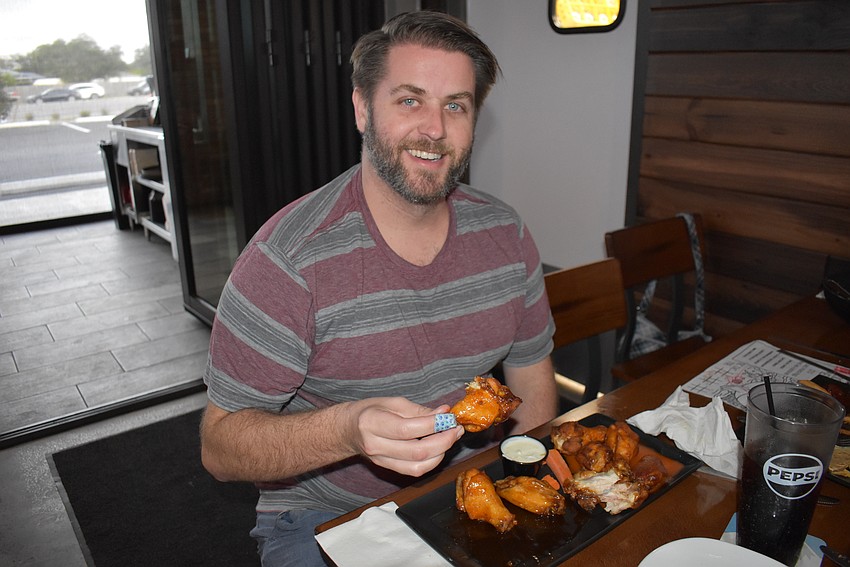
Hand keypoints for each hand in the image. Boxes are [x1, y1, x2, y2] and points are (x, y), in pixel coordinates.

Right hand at [348, 398, 463, 476]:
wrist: (348, 430)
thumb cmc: (370, 411)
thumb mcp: (393, 402)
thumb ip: (419, 410)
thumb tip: (444, 413)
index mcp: (373, 423)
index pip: (408, 429)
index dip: (433, 424)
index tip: (449, 417)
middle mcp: (375, 445)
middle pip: (417, 451)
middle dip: (443, 441)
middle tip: (456, 429)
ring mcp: (381, 460)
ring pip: (418, 466)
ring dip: (441, 453)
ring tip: (450, 438)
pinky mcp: (388, 469)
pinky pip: (414, 470)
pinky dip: (432, 461)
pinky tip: (439, 448)